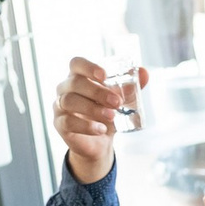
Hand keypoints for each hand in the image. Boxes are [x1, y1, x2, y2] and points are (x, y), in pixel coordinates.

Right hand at [53, 57, 145, 184]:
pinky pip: (68, 122)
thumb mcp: (120, 100)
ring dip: (92, 108)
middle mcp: (65, 88)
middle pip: (75, 82)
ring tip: (112, 116)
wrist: (99, 141)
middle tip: (117, 102)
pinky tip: (101, 129)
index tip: (104, 75)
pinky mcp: (60, 124)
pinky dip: (86, 126)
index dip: (88, 66)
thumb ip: (131, 87)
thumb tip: (145, 72)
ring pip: (69, 101)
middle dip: (97, 91)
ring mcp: (60, 106)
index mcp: (79, 77)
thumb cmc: (107, 113)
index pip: (76, 63)